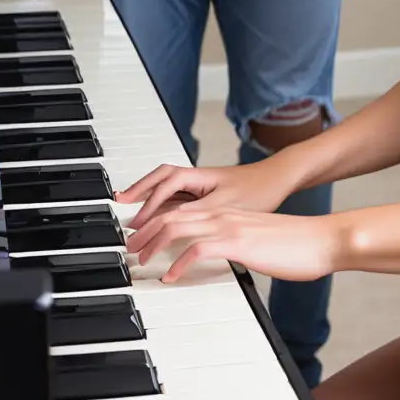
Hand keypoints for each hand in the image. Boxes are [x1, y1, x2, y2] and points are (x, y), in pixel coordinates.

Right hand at [117, 159, 293, 229]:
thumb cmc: (258, 189)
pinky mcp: (208, 193)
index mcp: (198, 177)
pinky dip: (163, 203)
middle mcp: (196, 178)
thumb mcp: (225, 205)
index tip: (138, 223)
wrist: (279, 180)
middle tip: (119, 202)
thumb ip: (196, 213)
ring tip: (132, 208)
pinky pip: (178, 196)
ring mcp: (201, 185)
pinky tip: (160, 215)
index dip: (148, 205)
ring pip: (167, 187)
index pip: (164, 186)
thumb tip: (170, 223)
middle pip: (159, 179)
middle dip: (138, 190)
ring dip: (149, 196)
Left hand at [126, 204, 345, 281]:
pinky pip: (198, 248)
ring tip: (139, 260)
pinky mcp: (238, 242)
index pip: (182, 209)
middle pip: (171, 214)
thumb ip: (235, 244)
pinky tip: (170, 276)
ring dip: (153, 243)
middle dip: (144, 230)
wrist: (321, 239)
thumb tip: (221, 258)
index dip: (156, 221)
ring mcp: (229, 225)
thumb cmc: (294, 244)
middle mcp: (223, 213)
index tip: (140, 236)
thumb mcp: (256, 241)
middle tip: (129, 247)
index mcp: (227, 212)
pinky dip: (178, 262)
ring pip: (178, 225)